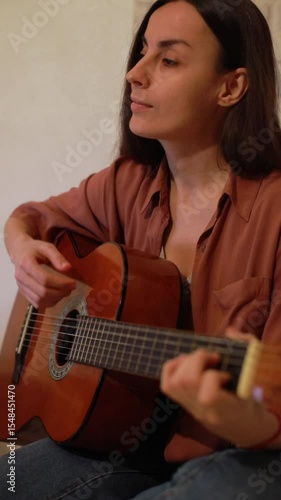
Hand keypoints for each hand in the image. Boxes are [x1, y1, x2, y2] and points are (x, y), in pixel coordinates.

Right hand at [12, 237, 75, 307]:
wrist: (19, 252)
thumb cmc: (34, 249)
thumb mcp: (47, 247)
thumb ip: (57, 257)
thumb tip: (67, 268)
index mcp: (26, 264)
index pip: (44, 279)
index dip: (60, 283)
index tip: (73, 283)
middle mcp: (21, 277)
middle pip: (42, 292)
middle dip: (60, 292)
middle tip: (71, 288)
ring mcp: (21, 286)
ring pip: (39, 300)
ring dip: (56, 299)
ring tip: (66, 292)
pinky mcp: (23, 292)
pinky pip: (37, 303)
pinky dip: (49, 302)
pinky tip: (58, 296)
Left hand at [160, 345, 278, 446]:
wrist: (240, 428)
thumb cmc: (248, 403)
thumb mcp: (253, 384)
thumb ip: (247, 357)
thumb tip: (230, 332)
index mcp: (226, 410)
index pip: (209, 396)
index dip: (213, 378)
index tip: (226, 375)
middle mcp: (203, 411)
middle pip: (187, 381)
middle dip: (198, 360)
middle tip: (213, 358)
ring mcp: (190, 408)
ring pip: (174, 382)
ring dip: (186, 362)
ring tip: (201, 360)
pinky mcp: (182, 404)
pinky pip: (167, 384)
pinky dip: (173, 367)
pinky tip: (187, 363)